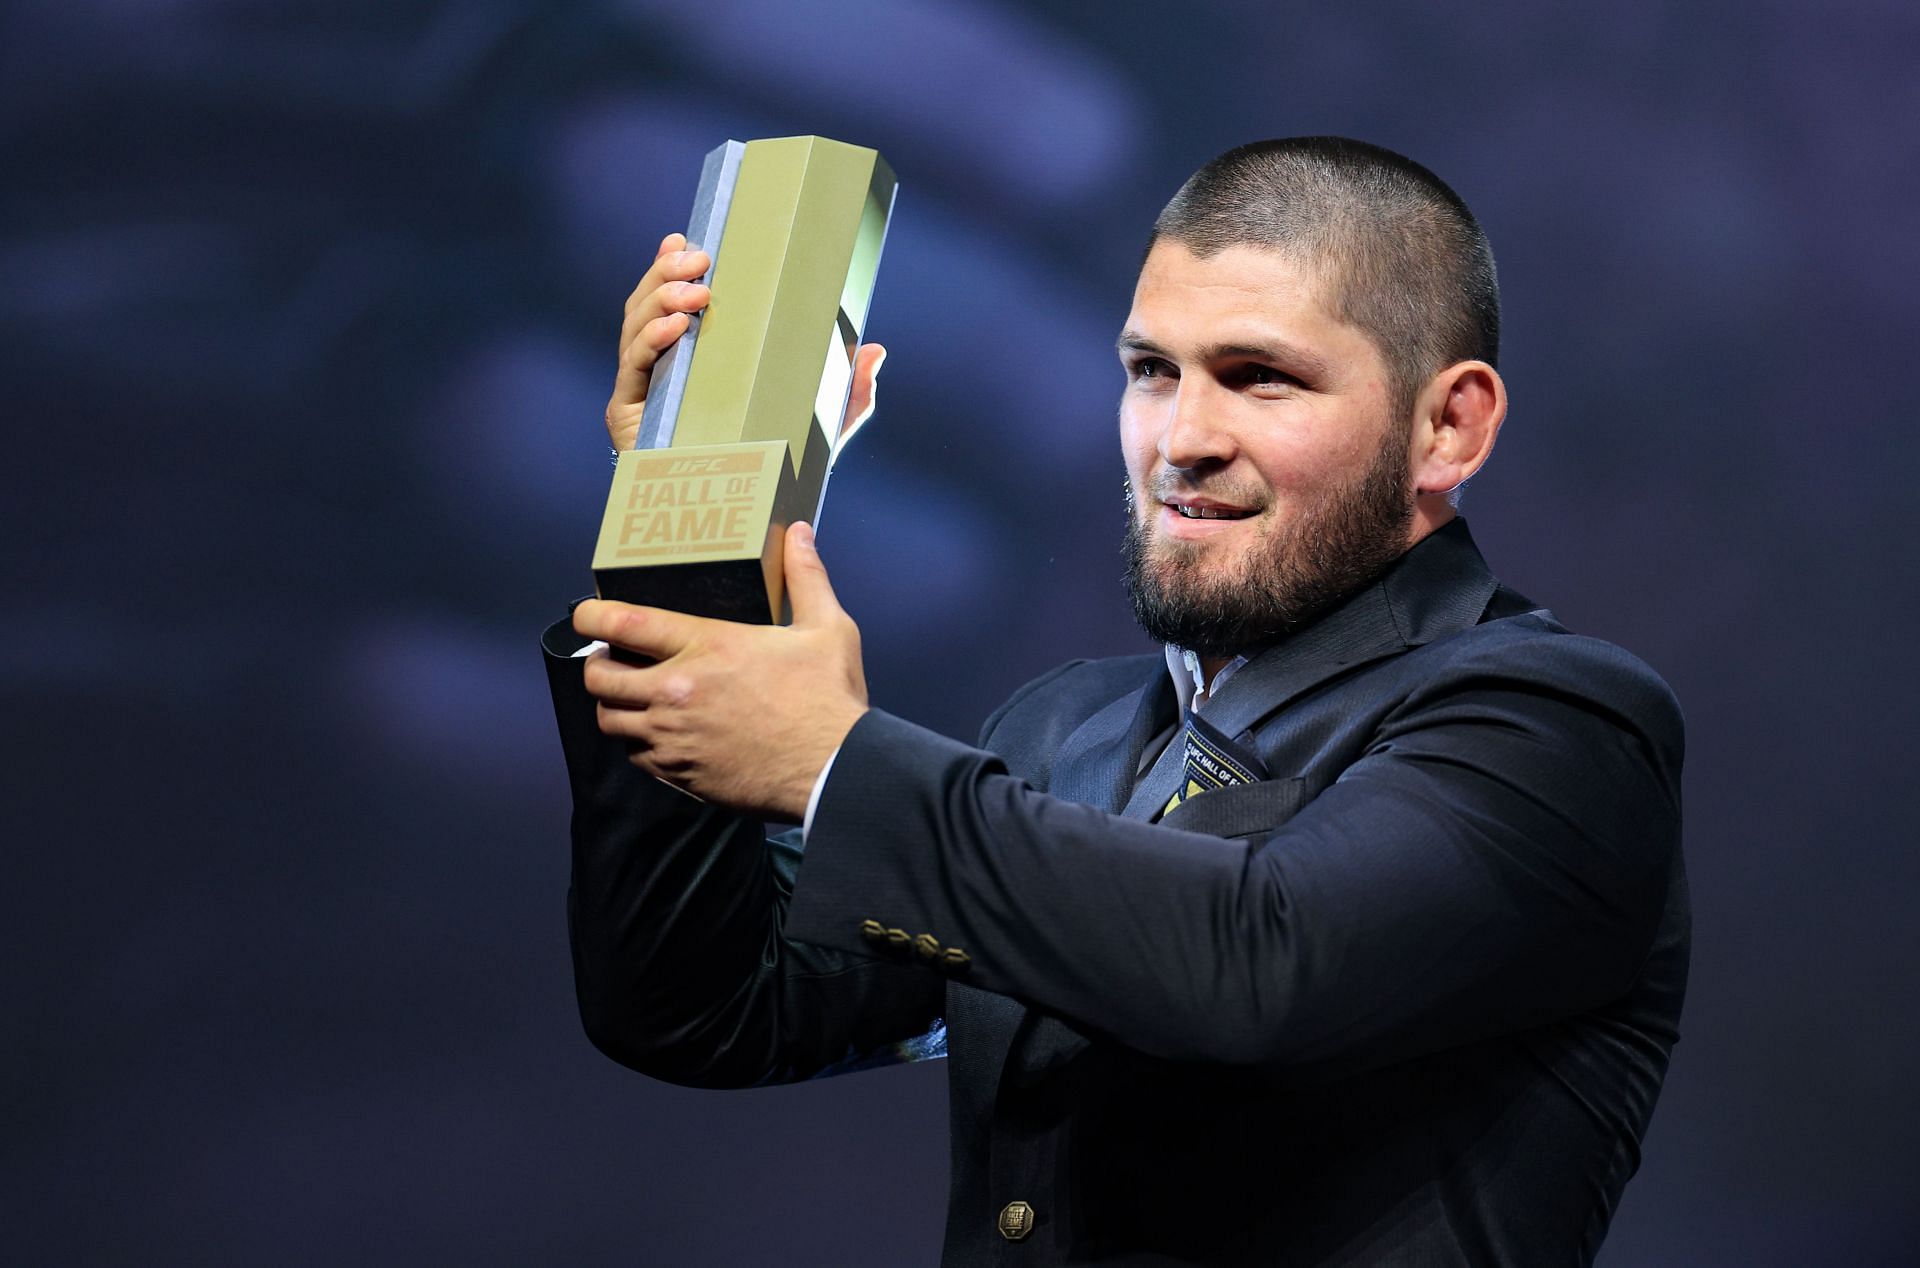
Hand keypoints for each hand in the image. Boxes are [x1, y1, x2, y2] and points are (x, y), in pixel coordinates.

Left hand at [574, 522, 869, 819]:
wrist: (834, 771)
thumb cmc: (829, 699)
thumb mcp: (827, 629)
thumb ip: (807, 577)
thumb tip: (799, 533)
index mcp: (708, 646)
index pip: (625, 623)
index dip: (592, 616)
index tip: (586, 614)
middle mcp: (678, 691)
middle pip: (599, 678)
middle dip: (597, 666)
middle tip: (611, 661)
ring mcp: (674, 736)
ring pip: (610, 722)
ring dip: (615, 707)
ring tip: (632, 699)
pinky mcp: (680, 773)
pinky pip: (636, 757)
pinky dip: (639, 744)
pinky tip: (660, 735)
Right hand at [605, 233, 888, 452]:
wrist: (737, 522)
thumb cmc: (773, 467)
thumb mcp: (817, 424)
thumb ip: (848, 391)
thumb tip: (877, 352)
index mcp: (695, 356)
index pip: (675, 299)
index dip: (670, 264)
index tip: (683, 238)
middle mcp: (662, 366)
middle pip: (648, 303)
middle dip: (667, 274)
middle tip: (698, 258)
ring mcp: (642, 388)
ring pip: (635, 325)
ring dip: (660, 299)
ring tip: (695, 293)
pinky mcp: (628, 413)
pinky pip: (633, 366)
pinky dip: (650, 340)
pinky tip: (675, 328)